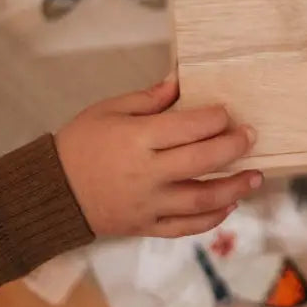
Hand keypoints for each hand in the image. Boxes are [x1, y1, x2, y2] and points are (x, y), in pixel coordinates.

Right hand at [54, 75, 260, 238]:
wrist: (51, 192)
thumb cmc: (79, 143)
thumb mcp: (108, 110)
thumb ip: (148, 98)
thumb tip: (180, 80)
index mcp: (137, 139)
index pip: (188, 128)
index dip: (215, 119)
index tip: (227, 113)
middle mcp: (147, 174)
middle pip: (202, 161)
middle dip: (233, 147)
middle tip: (251, 136)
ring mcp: (149, 204)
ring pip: (201, 199)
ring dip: (234, 187)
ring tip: (255, 176)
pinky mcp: (146, 226)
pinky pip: (185, 226)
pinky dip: (211, 218)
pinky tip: (228, 205)